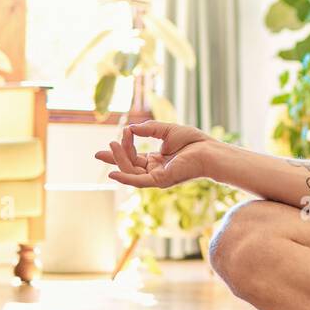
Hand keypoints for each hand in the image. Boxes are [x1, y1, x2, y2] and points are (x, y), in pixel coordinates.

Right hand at [94, 120, 214, 187]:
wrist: (210, 150)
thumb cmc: (194, 141)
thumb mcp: (167, 130)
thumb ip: (149, 129)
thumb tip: (130, 128)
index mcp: (157, 161)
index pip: (134, 157)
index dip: (123, 147)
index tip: (118, 135)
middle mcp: (155, 171)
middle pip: (129, 165)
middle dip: (115, 158)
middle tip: (99, 152)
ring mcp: (157, 177)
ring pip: (131, 171)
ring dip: (120, 160)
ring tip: (112, 146)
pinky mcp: (161, 180)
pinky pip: (139, 181)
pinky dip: (125, 178)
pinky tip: (112, 173)